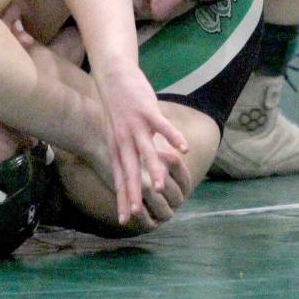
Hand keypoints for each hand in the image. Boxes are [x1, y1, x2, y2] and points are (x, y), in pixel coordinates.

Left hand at [96, 65, 187, 224]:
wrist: (113, 78)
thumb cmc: (117, 109)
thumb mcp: (115, 135)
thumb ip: (123, 155)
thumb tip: (132, 176)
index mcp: (117, 147)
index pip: (119, 178)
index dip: (122, 198)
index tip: (124, 220)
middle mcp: (124, 140)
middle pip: (129, 170)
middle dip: (133, 192)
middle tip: (137, 213)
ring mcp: (136, 125)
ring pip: (146, 151)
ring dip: (153, 169)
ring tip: (160, 188)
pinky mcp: (147, 111)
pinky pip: (162, 126)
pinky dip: (173, 137)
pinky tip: (184, 149)